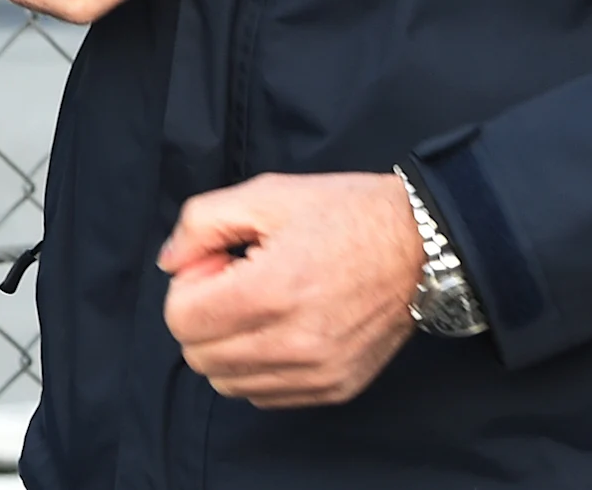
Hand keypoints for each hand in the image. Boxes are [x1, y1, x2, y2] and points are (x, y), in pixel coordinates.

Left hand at [159, 171, 420, 406]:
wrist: (421, 246)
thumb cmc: (343, 214)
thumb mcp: (264, 195)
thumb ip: (200, 223)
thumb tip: (170, 262)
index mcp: (272, 291)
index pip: (182, 321)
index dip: (186, 287)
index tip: (215, 264)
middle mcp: (294, 343)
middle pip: (200, 357)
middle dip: (202, 318)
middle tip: (234, 283)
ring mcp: (318, 373)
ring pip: (229, 384)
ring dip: (228, 347)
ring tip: (260, 306)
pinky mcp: (337, 388)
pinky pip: (266, 396)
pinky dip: (258, 368)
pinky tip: (281, 328)